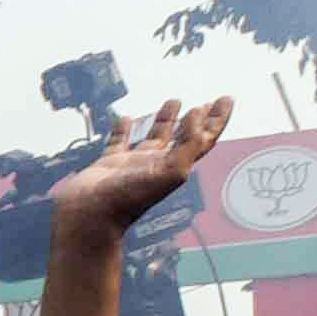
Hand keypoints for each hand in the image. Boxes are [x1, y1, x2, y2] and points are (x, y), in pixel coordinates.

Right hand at [49, 96, 234, 244]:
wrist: (90, 216)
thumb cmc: (128, 200)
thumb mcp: (170, 171)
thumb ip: (188, 143)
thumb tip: (198, 114)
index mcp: (176, 166)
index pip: (203, 139)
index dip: (216, 119)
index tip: (225, 99)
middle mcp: (158, 164)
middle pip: (185, 137)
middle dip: (199, 119)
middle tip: (209, 102)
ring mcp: (135, 164)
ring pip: (155, 138)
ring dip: (166, 120)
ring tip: (174, 102)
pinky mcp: (110, 164)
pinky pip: (119, 142)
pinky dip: (123, 129)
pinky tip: (126, 120)